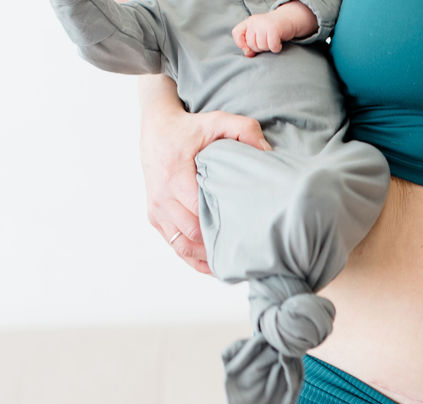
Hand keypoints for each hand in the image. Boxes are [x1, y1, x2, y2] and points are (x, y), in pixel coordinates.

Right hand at [139, 108, 271, 274]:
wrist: (156, 127)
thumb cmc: (189, 127)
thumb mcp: (217, 120)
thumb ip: (244, 130)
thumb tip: (268, 153)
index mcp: (175, 176)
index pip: (200, 212)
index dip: (223, 226)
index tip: (247, 232)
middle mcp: (161, 197)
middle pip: (193, 234)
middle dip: (218, 244)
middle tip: (247, 249)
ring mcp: (156, 210)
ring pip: (183, 246)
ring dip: (207, 256)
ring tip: (233, 261)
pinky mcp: (154, 217)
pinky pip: (174, 246)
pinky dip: (194, 259)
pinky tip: (215, 265)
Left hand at [231, 2, 317, 57]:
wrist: (288, 19)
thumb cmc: (272, 30)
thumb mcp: (259, 35)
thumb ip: (251, 45)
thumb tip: (248, 55)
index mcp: (249, 22)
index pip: (237, 33)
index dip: (241, 44)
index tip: (249, 49)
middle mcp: (254, 21)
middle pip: (251, 44)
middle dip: (259, 48)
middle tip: (267, 42)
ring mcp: (264, 24)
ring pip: (261, 46)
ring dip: (268, 48)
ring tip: (272, 41)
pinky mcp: (274, 29)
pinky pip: (272, 46)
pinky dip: (276, 48)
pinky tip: (278, 43)